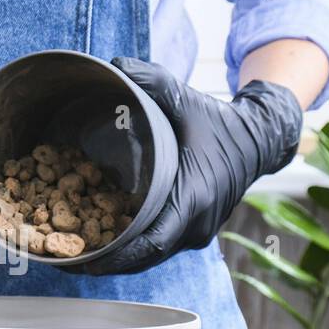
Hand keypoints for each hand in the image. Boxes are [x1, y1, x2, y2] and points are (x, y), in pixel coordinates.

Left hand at [79, 56, 302, 275]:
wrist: (258, 140)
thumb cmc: (218, 122)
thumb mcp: (185, 98)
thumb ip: (150, 81)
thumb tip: (113, 65)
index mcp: (192, 198)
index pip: (152, 243)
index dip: (118, 257)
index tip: (88, 261)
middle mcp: (197, 224)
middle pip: (146, 259)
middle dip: (108, 263)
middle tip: (69, 259)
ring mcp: (199, 233)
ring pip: (153, 258)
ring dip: (120, 260)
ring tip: (79, 256)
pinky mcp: (197, 233)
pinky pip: (162, 248)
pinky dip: (135, 250)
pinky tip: (106, 244)